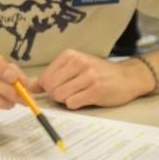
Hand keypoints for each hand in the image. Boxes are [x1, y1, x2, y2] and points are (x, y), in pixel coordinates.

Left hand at [34, 50, 153, 108]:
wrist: (128, 77)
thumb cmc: (99, 73)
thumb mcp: (76, 66)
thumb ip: (54, 75)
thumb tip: (30, 87)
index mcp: (70, 55)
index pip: (44, 78)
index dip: (48, 88)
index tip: (58, 88)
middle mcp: (79, 63)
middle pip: (50, 88)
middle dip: (56, 95)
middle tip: (71, 92)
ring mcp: (88, 76)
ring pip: (60, 96)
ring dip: (66, 100)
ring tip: (79, 94)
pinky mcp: (96, 90)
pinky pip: (72, 103)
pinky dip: (76, 105)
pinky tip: (86, 98)